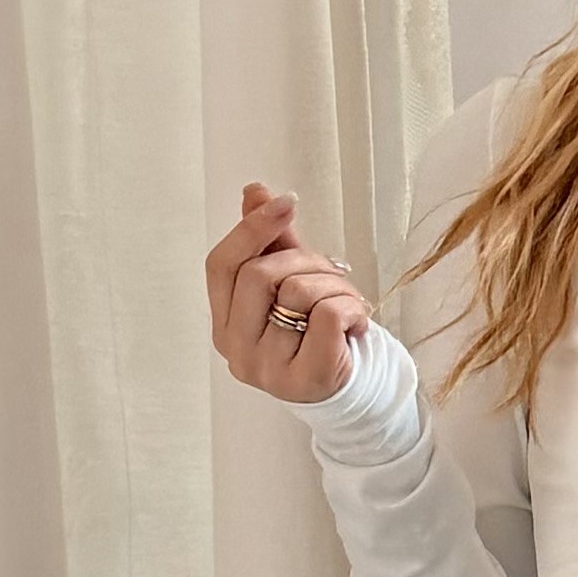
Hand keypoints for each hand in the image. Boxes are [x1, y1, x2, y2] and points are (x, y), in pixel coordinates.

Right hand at [208, 182, 368, 402]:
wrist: (349, 386)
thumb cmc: (315, 330)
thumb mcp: (290, 280)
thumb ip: (270, 240)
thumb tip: (254, 190)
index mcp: (224, 324)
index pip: (221, 266)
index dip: (251, 228)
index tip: (286, 201)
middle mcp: (237, 350)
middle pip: (257, 274)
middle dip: (303, 260)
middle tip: (330, 271)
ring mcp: (268, 370)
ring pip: (297, 293)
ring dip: (334, 284)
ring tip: (347, 300)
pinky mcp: (307, 379)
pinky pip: (328, 315)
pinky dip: (351, 306)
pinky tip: (357, 321)